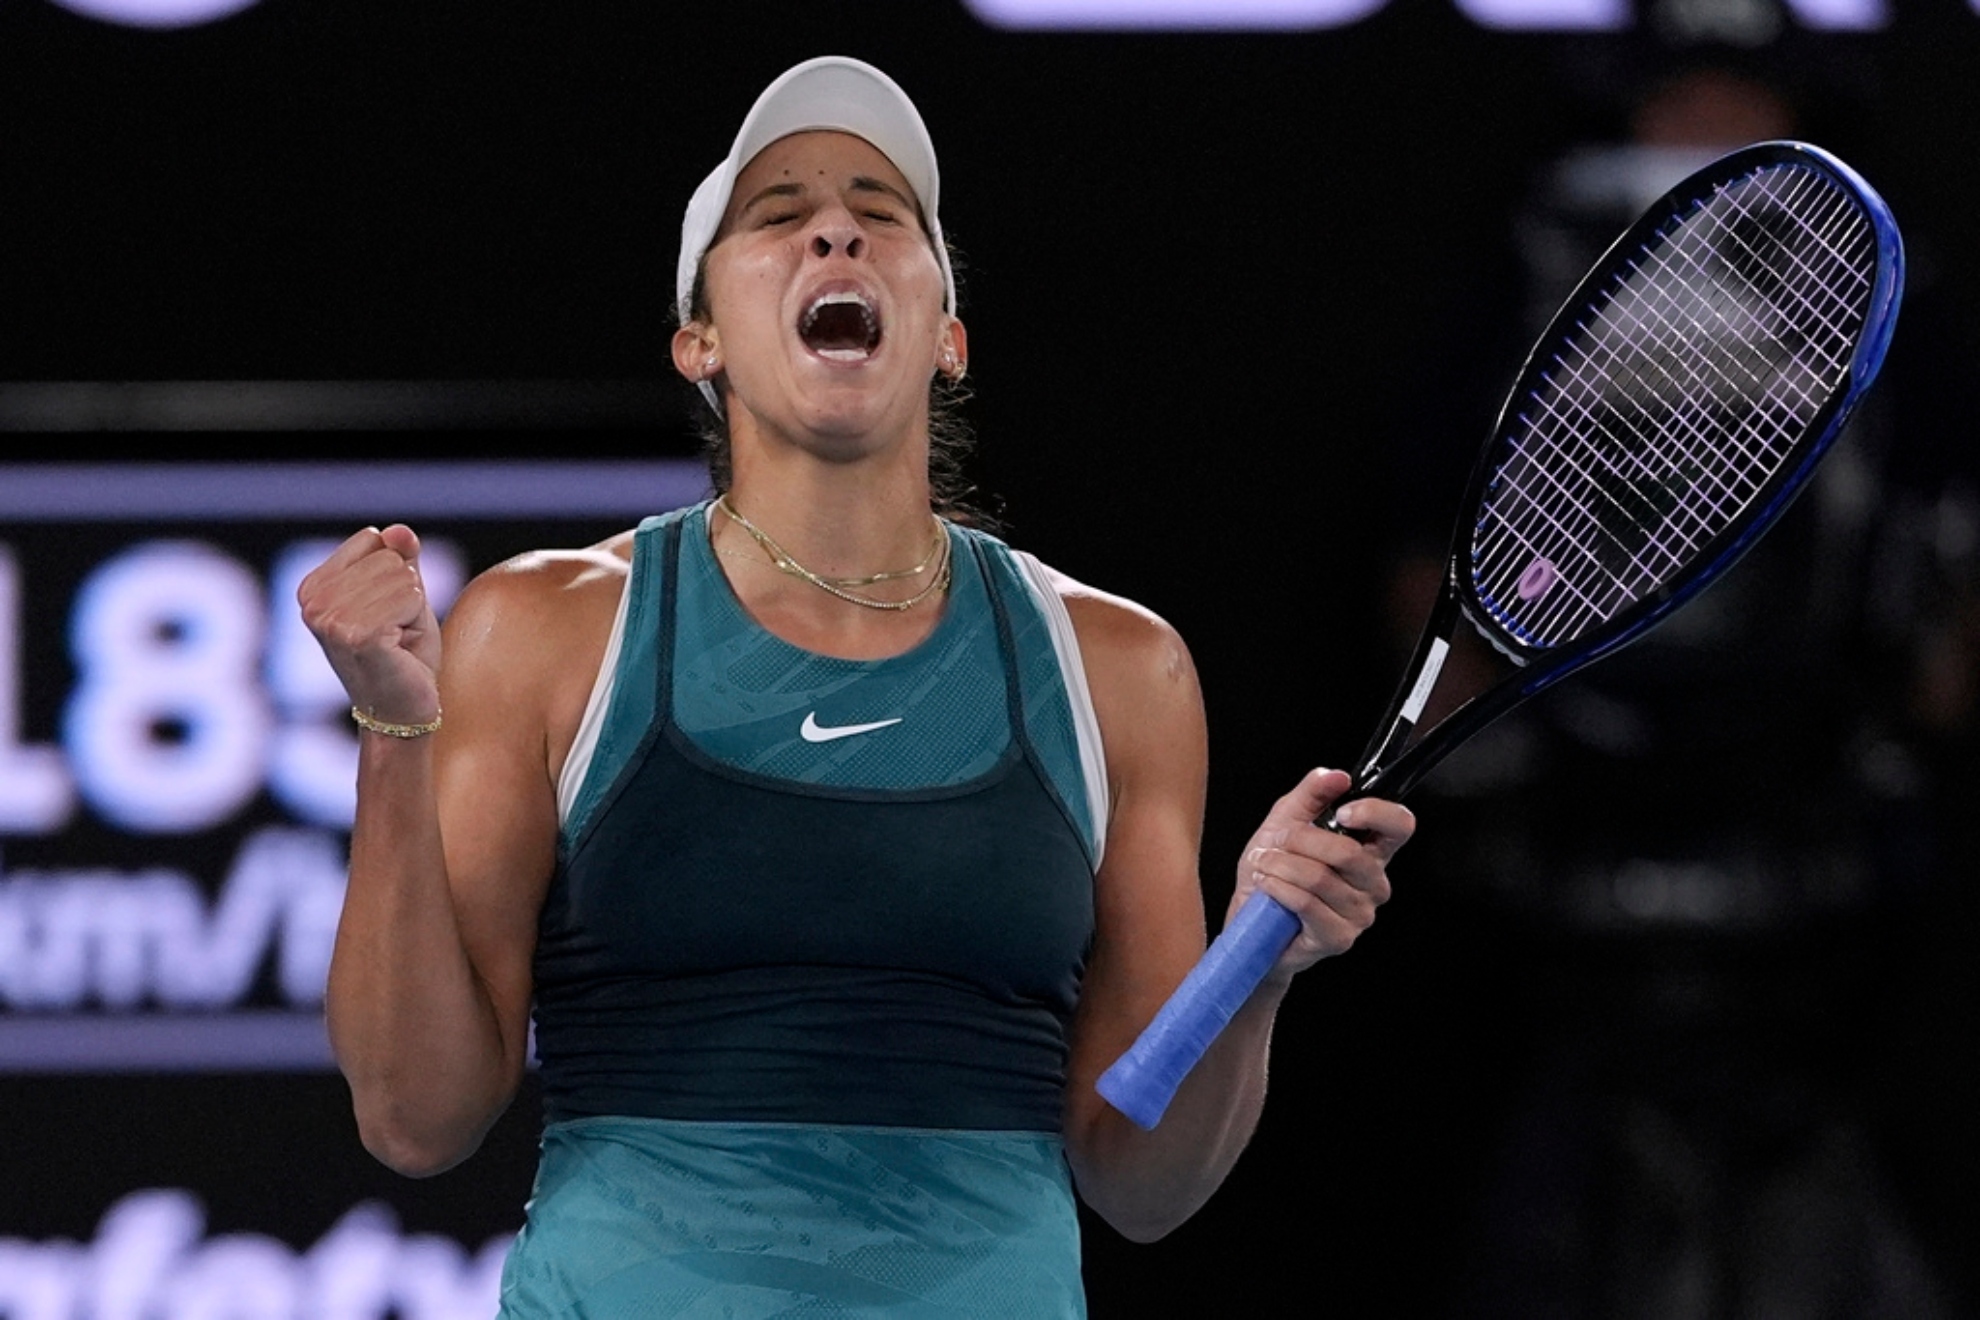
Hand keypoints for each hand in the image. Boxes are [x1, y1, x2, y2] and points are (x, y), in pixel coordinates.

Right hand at [296, 524, 443, 725]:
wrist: (403, 711)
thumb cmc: (403, 654)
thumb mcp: (403, 595)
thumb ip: (400, 558)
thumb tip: (398, 531)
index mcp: (314, 587)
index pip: (373, 539)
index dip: (395, 575)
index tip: (385, 613)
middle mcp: (313, 601)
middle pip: (390, 558)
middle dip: (407, 595)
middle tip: (394, 633)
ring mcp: (330, 619)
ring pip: (404, 578)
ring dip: (413, 612)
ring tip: (396, 643)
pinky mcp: (356, 635)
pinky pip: (411, 598)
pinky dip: (417, 623)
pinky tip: (398, 650)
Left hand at [1229, 768, 1412, 978]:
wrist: (1251, 921)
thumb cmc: (1274, 872)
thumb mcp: (1286, 821)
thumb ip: (1312, 794)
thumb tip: (1336, 775)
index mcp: (1371, 850)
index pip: (1400, 826)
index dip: (1375, 813)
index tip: (1341, 811)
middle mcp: (1373, 882)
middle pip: (1349, 852)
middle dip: (1300, 840)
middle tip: (1276, 840)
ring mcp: (1360, 913)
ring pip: (1320, 877)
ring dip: (1280, 865)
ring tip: (1264, 864)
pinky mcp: (1339, 937)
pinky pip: (1307, 903)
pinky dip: (1279, 888)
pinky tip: (1267, 885)